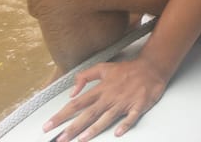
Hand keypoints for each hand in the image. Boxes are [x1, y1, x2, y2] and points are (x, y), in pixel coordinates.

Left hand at [43, 57, 168, 140]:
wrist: (152, 66)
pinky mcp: (139, 105)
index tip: (48, 125)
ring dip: (94, 128)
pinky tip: (118, 132)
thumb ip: (85, 76)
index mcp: (101, 88)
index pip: (77, 103)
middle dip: (73, 127)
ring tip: (82, 139)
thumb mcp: (104, 67)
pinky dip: (125, 124)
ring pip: (107, 117)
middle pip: (89, 113)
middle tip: (60, 139)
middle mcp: (110, 96)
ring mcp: (124, 101)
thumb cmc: (128, 69)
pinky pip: (131, 117)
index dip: (61, 115)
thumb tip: (72, 91)